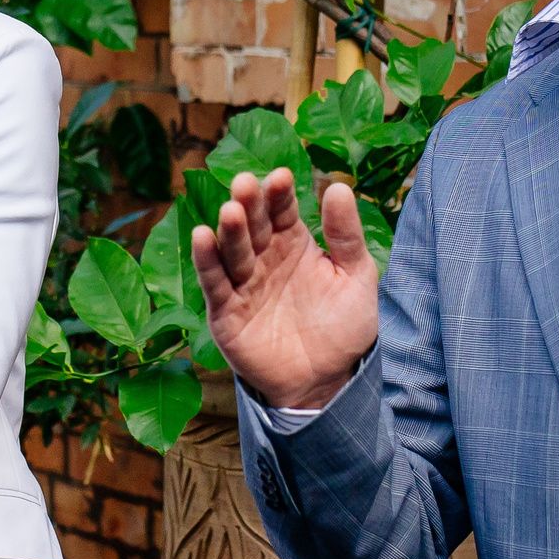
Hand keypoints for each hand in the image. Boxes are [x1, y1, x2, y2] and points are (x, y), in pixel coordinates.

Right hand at [191, 167, 378, 410]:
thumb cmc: (343, 327)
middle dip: (249, 204)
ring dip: (229, 230)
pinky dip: (207, 261)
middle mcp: (264, 259)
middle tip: (246, 183)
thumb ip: (346, 235)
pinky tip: (202, 236)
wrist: (328, 382)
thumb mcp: (356, 276)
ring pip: (232, 251)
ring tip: (231, 210)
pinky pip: (214, 284)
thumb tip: (340, 187)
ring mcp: (243, 285)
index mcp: (293, 244)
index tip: (282, 177)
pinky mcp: (226, 313)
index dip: (280, 194)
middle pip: (253, 225)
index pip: (282, 211)